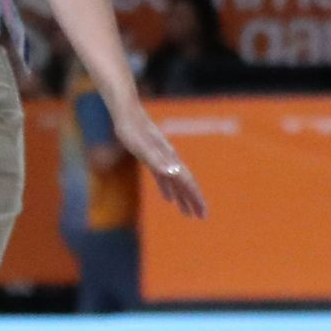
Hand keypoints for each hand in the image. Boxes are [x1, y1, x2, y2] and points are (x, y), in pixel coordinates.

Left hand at [112, 100, 208, 218]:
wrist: (127, 114)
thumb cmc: (132, 131)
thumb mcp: (142, 148)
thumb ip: (157, 160)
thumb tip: (173, 172)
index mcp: (169, 160)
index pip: (187, 183)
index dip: (195, 198)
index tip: (203, 214)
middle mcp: (169, 160)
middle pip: (185, 184)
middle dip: (193, 201)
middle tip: (201, 217)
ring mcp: (162, 159)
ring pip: (176, 182)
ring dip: (182, 198)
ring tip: (187, 213)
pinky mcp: (152, 158)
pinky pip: (164, 178)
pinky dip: (167, 189)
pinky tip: (168, 198)